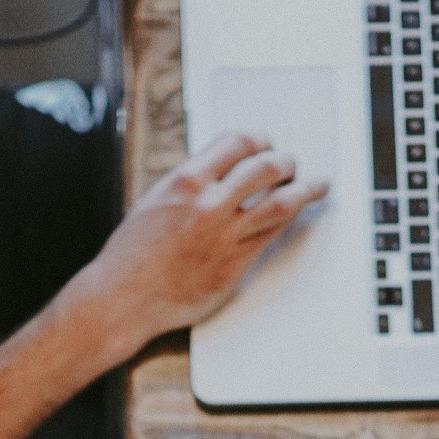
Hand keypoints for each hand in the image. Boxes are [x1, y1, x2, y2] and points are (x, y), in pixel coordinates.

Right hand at [74, 131, 328, 357]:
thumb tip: (223, 170)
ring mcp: (224, 236)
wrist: (122, 299)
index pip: (237, 142)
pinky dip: (289, 220)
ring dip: (304, 189)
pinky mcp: (235, 265)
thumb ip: (192, 184)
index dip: (259, 139)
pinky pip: (272, 235)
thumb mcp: (156, 200)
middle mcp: (208, 204)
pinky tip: (297, 215)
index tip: (266, 143)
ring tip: (316, 185)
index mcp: (185, 180)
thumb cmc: (132, 254)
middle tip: (292, 164)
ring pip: (281, 203)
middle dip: (285, 161)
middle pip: (266, 167)